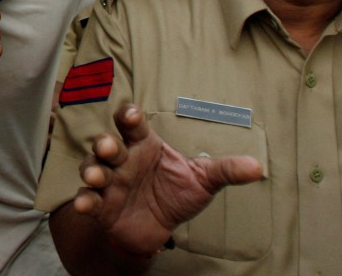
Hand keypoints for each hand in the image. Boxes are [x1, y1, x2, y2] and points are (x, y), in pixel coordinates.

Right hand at [72, 104, 262, 255]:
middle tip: (109, 147)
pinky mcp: (102, 206)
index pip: (133, 125)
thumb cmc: (177, 194)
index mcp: (145, 146)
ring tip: (98, 177)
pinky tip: (84, 203)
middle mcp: (124, 160)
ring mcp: (110, 182)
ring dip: (92, 170)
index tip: (129, 114)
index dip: (128, 117)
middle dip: (105, 144)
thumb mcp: (203, 181)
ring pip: (93, 168)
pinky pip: (88, 199)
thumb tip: (257, 167)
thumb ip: (225, 171)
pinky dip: (83, 200)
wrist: (159, 228)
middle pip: (109, 144)